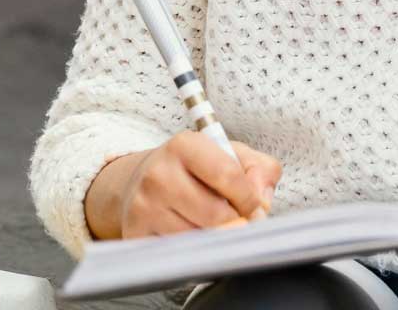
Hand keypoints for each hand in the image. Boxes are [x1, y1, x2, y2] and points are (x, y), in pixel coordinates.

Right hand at [86, 132, 281, 239]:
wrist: (143, 181)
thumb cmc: (196, 170)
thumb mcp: (232, 155)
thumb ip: (260, 170)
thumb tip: (262, 201)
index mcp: (185, 145)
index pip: (228, 175)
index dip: (250, 197)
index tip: (255, 206)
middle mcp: (158, 173)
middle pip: (215, 213)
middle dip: (235, 221)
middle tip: (237, 219)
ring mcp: (143, 205)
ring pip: (198, 237)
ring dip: (215, 236)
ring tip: (212, 223)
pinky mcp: (136, 232)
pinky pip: (179, 252)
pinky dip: (194, 248)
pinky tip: (194, 232)